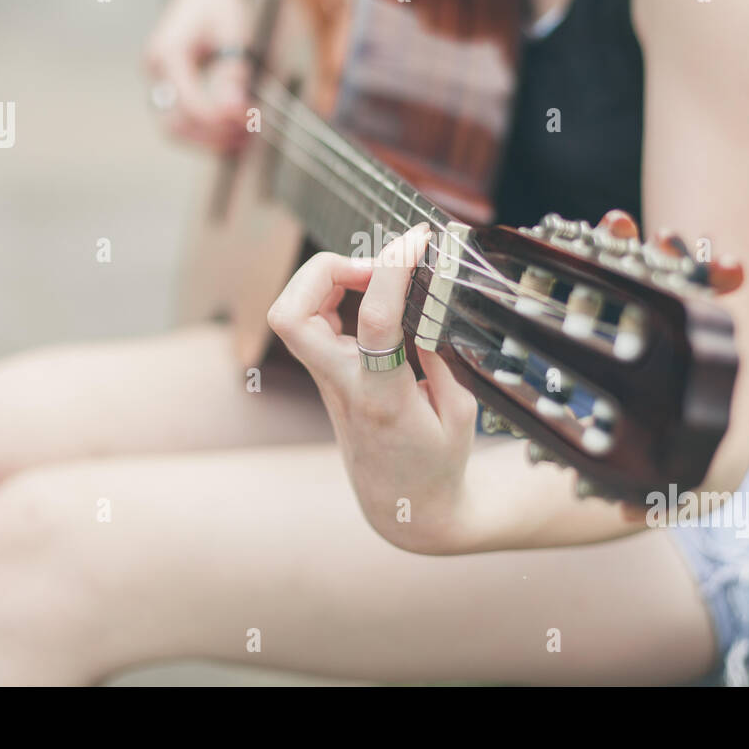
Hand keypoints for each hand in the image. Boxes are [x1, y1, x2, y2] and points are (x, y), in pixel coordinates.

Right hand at [142, 0, 251, 151]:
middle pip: (174, 125)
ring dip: (209, 139)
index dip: (219, 120)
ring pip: (175, 128)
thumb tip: (235, 111)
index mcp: (168, 53)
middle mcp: (156, 69)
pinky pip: (182, 118)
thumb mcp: (232, 34)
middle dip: (211, 137)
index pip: (189, 104)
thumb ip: (232, 74)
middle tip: (247, 136)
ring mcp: (159, 79)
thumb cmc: (220, 3)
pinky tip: (233, 130)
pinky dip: (207, 130)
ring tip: (244, 138)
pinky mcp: (169, 86)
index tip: (249, 120)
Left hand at [266, 224, 479, 553]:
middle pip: (292, 314)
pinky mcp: (324, 374)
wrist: (404, 508)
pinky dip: (334, 293)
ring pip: (289, 313)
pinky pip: (309, 319)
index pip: (375, 321)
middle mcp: (342, 387)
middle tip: (377, 269)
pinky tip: (372, 296)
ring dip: (327, 279)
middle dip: (329, 268)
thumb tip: (420, 298)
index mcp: (384, 399)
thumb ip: (440, 354)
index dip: (393, 269)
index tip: (419, 240)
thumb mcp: (459, 411)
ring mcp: (326, 381)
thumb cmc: (438, 462)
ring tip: (376, 279)